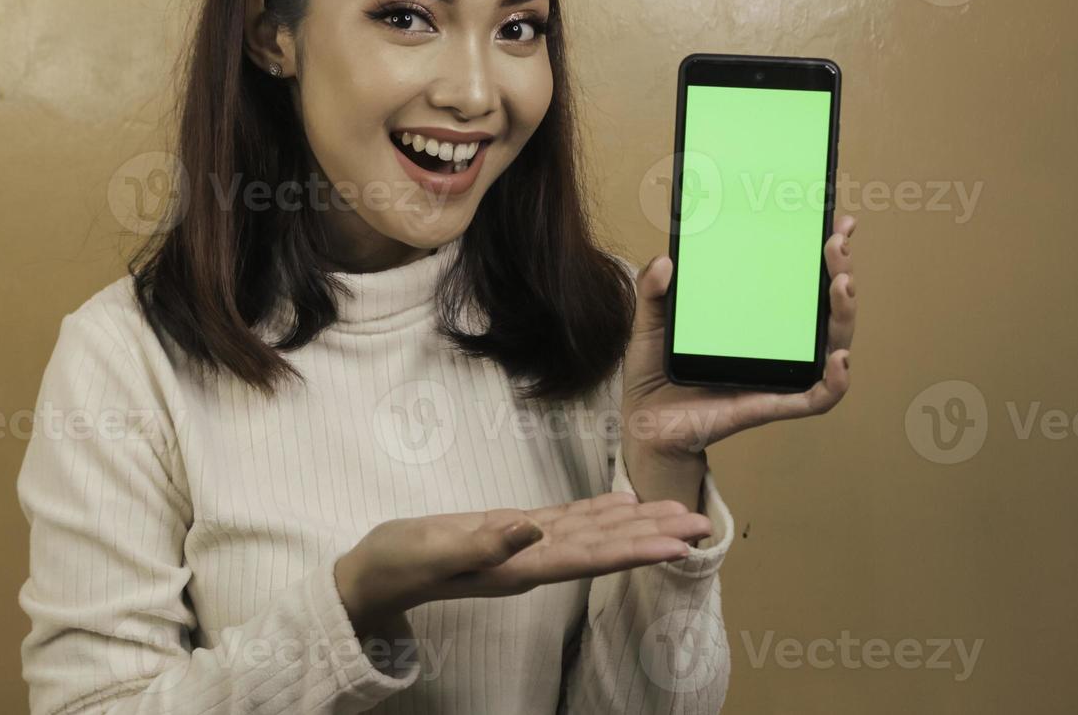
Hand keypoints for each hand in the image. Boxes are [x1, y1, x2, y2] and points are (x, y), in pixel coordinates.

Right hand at [334, 492, 712, 624]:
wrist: (374, 573)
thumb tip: (532, 529)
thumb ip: (485, 542)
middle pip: (605, 546)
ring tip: (678, 515)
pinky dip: (598, 511)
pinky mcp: (511, 531)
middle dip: (653, 536)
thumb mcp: (437, 548)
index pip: (592, 557)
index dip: (637, 549)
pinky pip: (566, 521)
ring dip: (637, 523)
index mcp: (521, 566)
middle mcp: (532, 558)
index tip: (679, 544)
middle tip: (702, 524)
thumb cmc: (401, 561)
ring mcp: (524, 546)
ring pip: (592, 532)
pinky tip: (622, 504)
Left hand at [619, 214, 858, 464]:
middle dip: (841, 271)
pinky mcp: (771, 404)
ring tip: (843, 284)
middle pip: (826, 307)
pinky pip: (816, 397)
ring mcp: (779, 373)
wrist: (645, 423)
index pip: (800, 281)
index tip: (836, 222)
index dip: (824, 253)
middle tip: (836, 244)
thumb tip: (666, 261)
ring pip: (831, 344)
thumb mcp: (651, 321)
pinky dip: (835, 381)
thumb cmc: (657, 370)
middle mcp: (777, 341)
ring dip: (845, 313)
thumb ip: (654, 290)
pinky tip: (839, 358)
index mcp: (757, 316)